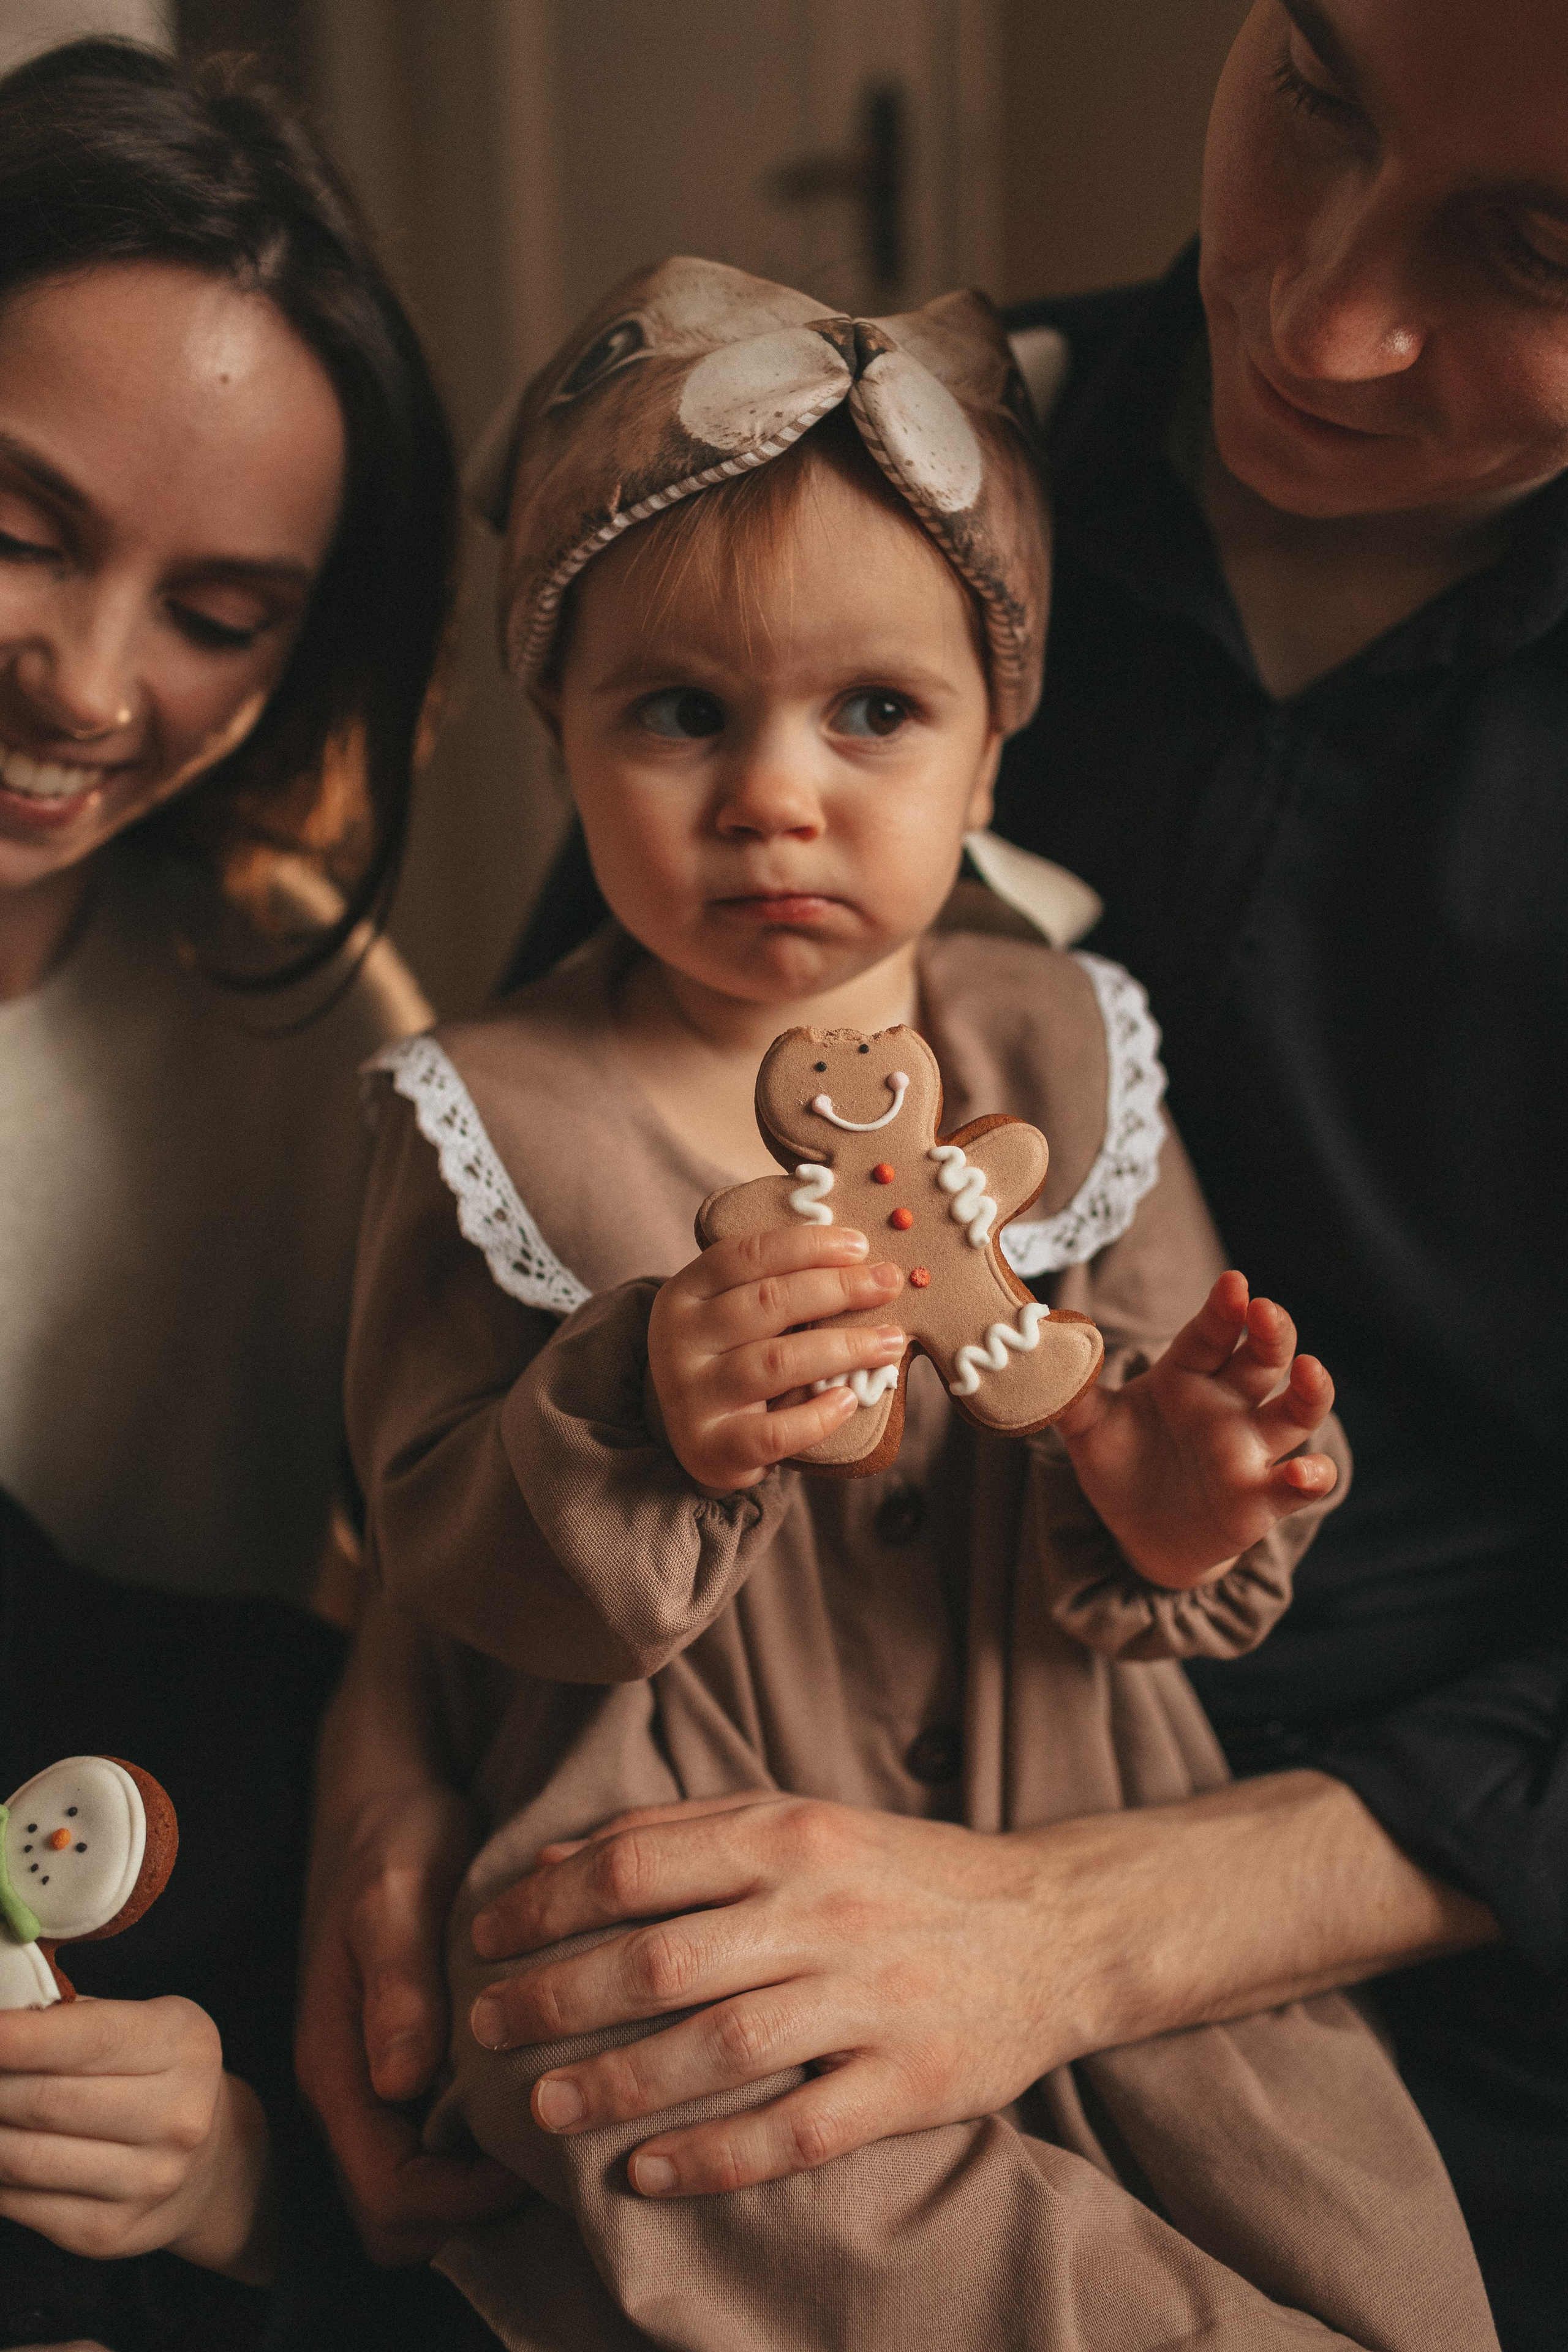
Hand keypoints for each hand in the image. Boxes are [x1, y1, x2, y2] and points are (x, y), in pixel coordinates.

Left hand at [0, 1996, 272, 2280]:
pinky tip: (0, 2148)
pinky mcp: (109, 2231)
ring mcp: (146, 2181)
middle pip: (48, 2100)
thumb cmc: (158, 2078)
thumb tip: (3, 2024)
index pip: (91, 2039)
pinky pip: (21, 2202)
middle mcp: (176, 2116)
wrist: (210, 2163)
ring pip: (25, 2157)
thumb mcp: (143, 2027)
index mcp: (184, 2047)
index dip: (25, 2037)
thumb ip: (75, 2021)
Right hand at [295, 1779, 522, 2264]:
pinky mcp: (406, 2059)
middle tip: (553, 2159)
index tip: (530, 2162)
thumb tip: (400, 2082)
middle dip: (470, 2213)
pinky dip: (483, 2145)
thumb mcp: (395, 1897)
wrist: (382, 1799)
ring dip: (479, 2183)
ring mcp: (377, 2079)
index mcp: (339, 2066)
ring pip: (420, 2185)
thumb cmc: (391, 1842)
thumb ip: (396, 1986)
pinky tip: (541, 2096)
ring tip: (554, 2131)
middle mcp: (354, 2089)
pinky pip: (437, 2139)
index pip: (387, 2195)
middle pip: (400, 2215)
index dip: (458, 2203)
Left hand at [466, 1794, 1069, 2197]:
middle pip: (658, 1960)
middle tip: (487, 2031)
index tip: (483, 1939)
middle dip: (555, 1999)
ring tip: (544, 2106)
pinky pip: (796, 2131)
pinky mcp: (910, 2079)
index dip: (545, 1906)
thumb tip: (555, 1864)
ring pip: (717, 2049)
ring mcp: (869, 1997)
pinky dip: (715, 2158)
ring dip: (617, 2085)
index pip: (635, 1864)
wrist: (1055, 1924)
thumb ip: (682, 1835)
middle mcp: (822, 1908)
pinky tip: (648, 2175)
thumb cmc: (900, 1872)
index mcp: (787, 1832)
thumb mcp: (798, 1821)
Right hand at [647, 1225, 905, 1489]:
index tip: (860, 1246)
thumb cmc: (729, 1359)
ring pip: (777, 1362)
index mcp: (686, 1293)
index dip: (807, 1246)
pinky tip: (848, 1400)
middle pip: (767, 1302)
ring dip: (844, 1347)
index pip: (746, 1255)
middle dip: (838, 1288)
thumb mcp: (731, 1314)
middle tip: (889, 1283)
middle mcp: (681, 1340)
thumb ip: (775, 1287)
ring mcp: (692, 1396)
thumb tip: (862, 1264)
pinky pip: (775, 1431)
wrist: (689, 1437)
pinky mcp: (711, 1447)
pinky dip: (818, 1415)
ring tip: (890, 1342)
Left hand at [1054, 1270, 1336, 1586]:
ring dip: (1310, 1392)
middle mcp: (1227, 1404)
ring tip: (1310, 1371)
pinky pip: (1298, 1484)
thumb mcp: (1087, 1430)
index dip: (1223, 1309)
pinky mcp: (1262, 1498)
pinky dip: (1311, 1477)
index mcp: (1186, 1375)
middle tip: (1266, 1311)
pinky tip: (1303, 1472)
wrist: (1139, 1535)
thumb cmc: (1120, 1466)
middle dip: (1271, 1333)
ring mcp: (1249, 1449)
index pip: (1210, 1333)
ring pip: (1296, 1411)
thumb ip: (1072, 1393)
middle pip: (1263, 1359)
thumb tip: (1044, 1348)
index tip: (1233, 1283)